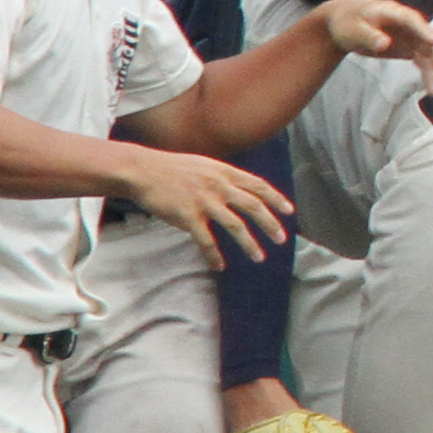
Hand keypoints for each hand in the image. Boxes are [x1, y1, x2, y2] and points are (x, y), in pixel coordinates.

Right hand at [119, 146, 301, 260]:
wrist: (143, 170)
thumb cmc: (172, 169)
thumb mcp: (205, 165)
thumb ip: (223, 177)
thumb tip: (240, 190)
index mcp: (224, 172)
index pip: (258, 185)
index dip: (275, 199)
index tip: (289, 211)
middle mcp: (218, 185)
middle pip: (253, 206)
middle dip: (270, 224)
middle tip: (281, 239)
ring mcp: (204, 200)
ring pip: (235, 225)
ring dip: (249, 243)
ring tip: (259, 257)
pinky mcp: (188, 215)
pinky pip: (206, 240)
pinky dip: (214, 255)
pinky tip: (219, 266)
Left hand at [309, 0, 432, 80]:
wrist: (343, 24)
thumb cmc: (347, 22)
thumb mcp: (353, 29)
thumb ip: (369, 36)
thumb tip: (384, 44)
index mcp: (393, 13)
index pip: (412, 21)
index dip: (424, 31)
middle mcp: (407, 24)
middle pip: (427, 37)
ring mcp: (409, 36)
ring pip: (428, 52)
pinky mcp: (408, 48)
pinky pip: (422, 61)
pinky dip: (427, 73)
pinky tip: (431, 88)